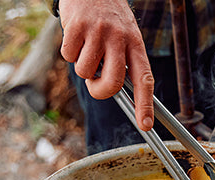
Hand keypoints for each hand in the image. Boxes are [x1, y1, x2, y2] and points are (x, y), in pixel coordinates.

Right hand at [58, 0, 153, 129]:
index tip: (145, 125)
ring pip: (85, 71)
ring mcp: (98, 32)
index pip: (144, 79)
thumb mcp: (125, 37)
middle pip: (113, 83)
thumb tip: (114, 92)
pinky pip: (68, 56)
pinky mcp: (77, 26)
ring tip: (86, 47)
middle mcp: (120, 38)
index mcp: (135, 45)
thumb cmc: (109, 18)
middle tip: (95, 83)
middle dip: (100, 91)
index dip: (145, 105)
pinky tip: (76, 36)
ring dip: (82, 66)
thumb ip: (122, 62)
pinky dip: (68, 51)